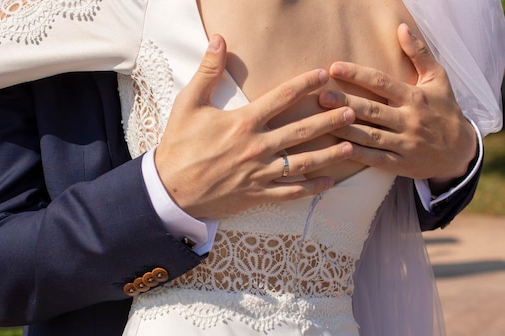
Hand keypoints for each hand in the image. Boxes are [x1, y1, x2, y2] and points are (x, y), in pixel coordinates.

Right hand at [155, 35, 354, 218]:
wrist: (170, 189)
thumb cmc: (178, 145)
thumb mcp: (188, 104)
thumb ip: (207, 71)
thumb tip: (218, 40)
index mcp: (242, 122)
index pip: (281, 98)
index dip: (304, 84)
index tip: (324, 75)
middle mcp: (256, 147)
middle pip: (301, 131)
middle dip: (329, 120)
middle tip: (352, 111)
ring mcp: (259, 173)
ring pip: (302, 163)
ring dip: (329, 154)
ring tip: (351, 145)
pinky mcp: (256, 194)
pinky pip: (290, 192)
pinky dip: (311, 188)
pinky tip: (329, 183)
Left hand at [319, 23, 476, 193]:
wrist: (460, 152)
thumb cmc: (444, 110)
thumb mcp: (438, 79)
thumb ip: (419, 53)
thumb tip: (402, 27)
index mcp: (415, 98)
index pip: (382, 83)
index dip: (357, 75)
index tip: (334, 68)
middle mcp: (410, 120)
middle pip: (372, 110)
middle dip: (345, 103)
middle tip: (321, 97)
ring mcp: (405, 143)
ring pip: (370, 136)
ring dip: (345, 129)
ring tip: (321, 121)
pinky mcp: (401, 164)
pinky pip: (375, 159)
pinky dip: (357, 154)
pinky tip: (337, 148)